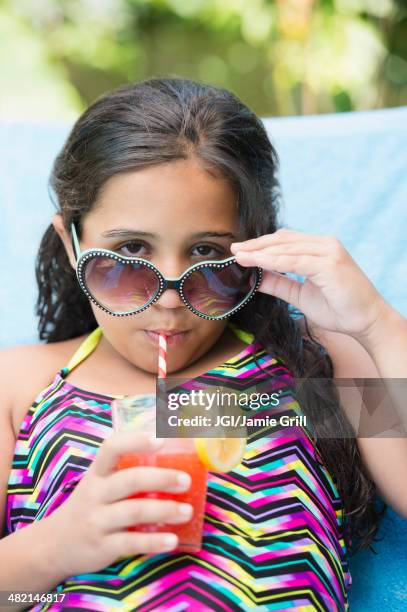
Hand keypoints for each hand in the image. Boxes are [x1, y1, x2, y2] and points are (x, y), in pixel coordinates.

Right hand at [49, 431, 192, 576]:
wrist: (56, 545)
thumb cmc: (92, 504)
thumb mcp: (100, 483)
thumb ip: (128, 470)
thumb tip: (175, 453)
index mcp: (98, 472)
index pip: (112, 448)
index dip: (135, 440)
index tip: (160, 439)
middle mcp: (95, 493)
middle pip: (130, 480)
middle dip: (161, 478)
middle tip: (186, 480)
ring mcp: (98, 521)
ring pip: (134, 511)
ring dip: (164, 510)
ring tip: (187, 511)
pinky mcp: (102, 547)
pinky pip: (131, 543)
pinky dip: (154, 542)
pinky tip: (173, 540)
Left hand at [231, 228, 389, 339]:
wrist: (366, 322)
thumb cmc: (339, 308)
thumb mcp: (300, 295)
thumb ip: (279, 284)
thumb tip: (255, 278)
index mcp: (319, 248)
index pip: (284, 241)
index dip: (261, 245)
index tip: (239, 251)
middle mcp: (325, 244)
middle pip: (282, 240)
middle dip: (256, 246)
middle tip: (234, 250)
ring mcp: (328, 251)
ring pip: (286, 248)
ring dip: (260, 252)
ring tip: (240, 256)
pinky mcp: (329, 263)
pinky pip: (294, 261)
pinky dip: (273, 261)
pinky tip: (257, 263)